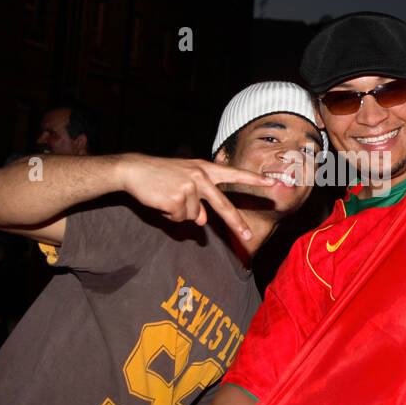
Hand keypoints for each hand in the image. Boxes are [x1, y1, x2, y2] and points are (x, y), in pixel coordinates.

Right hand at [120, 155, 275, 240]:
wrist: (133, 170)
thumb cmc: (160, 176)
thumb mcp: (184, 184)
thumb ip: (198, 201)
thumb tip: (203, 221)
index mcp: (204, 169)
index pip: (233, 174)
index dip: (252, 180)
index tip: (272, 184)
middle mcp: (200, 176)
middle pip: (223, 205)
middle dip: (236, 223)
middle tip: (248, 236)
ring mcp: (190, 186)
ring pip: (193, 215)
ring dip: (179, 212)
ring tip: (166, 196)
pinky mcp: (177, 197)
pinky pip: (179, 217)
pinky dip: (169, 214)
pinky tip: (161, 200)